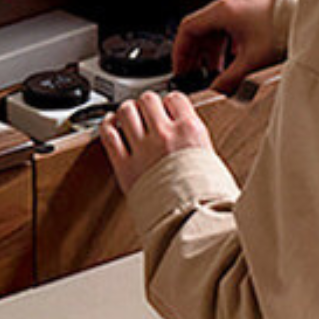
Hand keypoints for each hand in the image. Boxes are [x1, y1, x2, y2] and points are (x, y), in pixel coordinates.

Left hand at [100, 91, 214, 194]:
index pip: (175, 98)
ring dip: (128, 112)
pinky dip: (107, 125)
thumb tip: (185, 128)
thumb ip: (194, 138)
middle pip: (148, 100)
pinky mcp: (124, 165)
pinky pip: (109, 134)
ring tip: (130, 119)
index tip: (168, 109)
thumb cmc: (204, 196)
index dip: (170, 103)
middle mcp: (164, 135)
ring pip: (126, 111)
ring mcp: (142, 149)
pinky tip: (111, 124)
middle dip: (147, 105)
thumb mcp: (210, 158)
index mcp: (189, 131)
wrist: (191, 220)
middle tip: (148, 114)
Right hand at [173, 0, 279, 93]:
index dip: (179, 51)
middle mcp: (232, 2)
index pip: (187, 29)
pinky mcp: (258, 6)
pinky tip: (237, 56)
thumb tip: (216, 91)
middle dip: (197, 53)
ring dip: (214, 49)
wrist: (312, 14)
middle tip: (196, 72)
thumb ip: (229, 80)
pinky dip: (228, 41)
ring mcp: (245, 2)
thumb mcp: (252, 62)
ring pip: (218, 27)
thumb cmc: (286, 28)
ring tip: (218, 69)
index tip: (180, 67)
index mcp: (224, 11)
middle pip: (201, 28)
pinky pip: (233, 24)